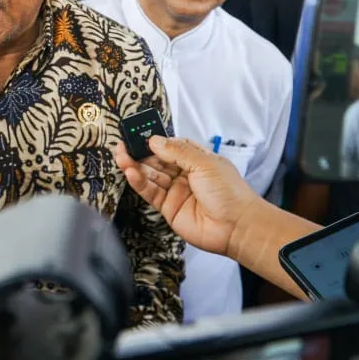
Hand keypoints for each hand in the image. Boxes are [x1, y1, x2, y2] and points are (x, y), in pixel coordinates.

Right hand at [115, 137, 258, 256]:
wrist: (237, 226)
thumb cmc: (229, 192)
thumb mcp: (204, 163)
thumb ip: (177, 152)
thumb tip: (154, 140)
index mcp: (196, 159)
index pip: (170, 146)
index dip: (155, 140)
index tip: (138, 133)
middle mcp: (184, 174)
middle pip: (156, 161)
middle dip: (140, 153)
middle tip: (123, 145)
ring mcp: (175, 191)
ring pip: (150, 176)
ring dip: (135, 167)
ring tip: (121, 157)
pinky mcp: (168, 208)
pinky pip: (150, 192)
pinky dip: (139, 182)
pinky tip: (131, 173)